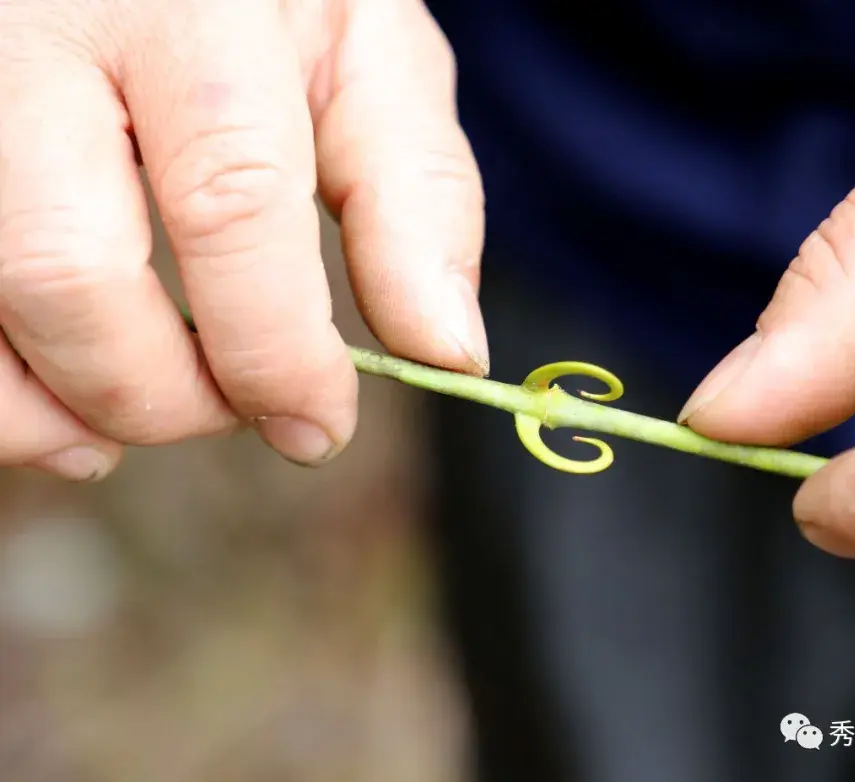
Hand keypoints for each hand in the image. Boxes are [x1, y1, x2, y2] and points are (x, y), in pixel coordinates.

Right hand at [0, 0, 485, 479]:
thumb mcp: (369, 58)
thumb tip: (445, 349)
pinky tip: (61, 390)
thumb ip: (414, 196)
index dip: (277, 349)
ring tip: (141, 415)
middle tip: (232, 408)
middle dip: (164, 390)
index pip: (228, 201)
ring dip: (63, 405)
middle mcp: (37, 33)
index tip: (319, 425)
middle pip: (71, 268)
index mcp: (188, 4)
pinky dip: (1, 389)